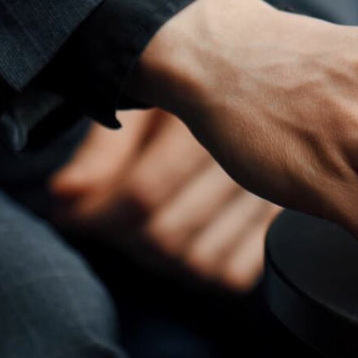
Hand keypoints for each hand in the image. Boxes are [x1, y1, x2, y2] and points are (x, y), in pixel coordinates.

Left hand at [50, 108, 281, 291]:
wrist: (291, 81)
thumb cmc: (206, 86)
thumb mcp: (150, 101)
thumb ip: (106, 148)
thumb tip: (66, 195)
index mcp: (209, 117)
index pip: (143, 193)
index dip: (96, 214)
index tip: (72, 214)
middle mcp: (249, 159)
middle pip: (168, 235)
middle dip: (123, 239)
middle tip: (106, 222)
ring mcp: (276, 196)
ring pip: (201, 263)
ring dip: (160, 259)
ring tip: (146, 231)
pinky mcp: (287, 224)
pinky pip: (236, 276)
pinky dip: (206, 271)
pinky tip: (192, 242)